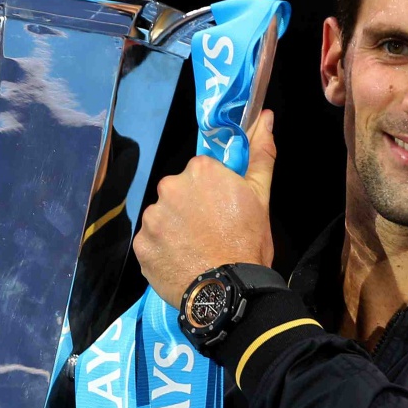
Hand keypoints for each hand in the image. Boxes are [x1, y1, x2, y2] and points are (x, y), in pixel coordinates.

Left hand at [132, 111, 276, 306]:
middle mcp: (169, 187)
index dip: (214, 193)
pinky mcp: (141, 246)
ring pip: (163, 218)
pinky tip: (182, 262)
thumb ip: (260, 153)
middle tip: (211, 233)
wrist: (229, 292)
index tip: (224, 211)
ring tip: (195, 251)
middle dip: (191, 209)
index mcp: (199, 170)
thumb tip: (266, 115)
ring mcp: (152, 218)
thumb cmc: (248, 242)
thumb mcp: (261, 196)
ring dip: (175, 230)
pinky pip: (151, 243)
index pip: (201, 173)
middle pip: (178, 193)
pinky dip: (163, 251)